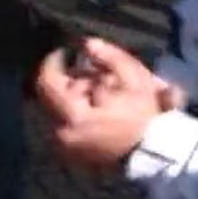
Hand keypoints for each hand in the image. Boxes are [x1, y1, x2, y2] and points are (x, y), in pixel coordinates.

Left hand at [36, 38, 164, 167]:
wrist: (152, 154)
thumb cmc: (143, 115)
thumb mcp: (133, 78)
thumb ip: (109, 56)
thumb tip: (87, 44)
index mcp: (73, 116)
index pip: (46, 83)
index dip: (53, 62)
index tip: (66, 51)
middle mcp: (61, 134)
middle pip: (54, 95)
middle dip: (72, 79)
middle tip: (96, 73)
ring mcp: (65, 147)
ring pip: (59, 109)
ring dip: (75, 95)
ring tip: (101, 92)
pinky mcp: (71, 154)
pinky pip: (66, 124)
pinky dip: (78, 111)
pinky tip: (98, 108)